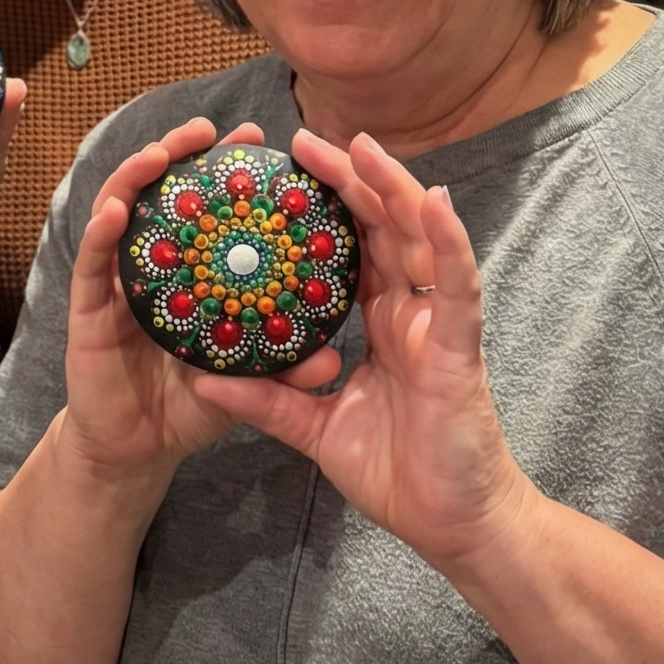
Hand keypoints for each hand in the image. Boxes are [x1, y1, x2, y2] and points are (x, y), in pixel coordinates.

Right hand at [52, 117, 336, 528]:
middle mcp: (153, 269)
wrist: (137, 451)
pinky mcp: (85, 313)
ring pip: (120, 215)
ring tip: (160, 154)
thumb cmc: (192, 406)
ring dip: (136, 177)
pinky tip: (115, 212)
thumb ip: (284, 370)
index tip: (263, 144)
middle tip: (211, 130)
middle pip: (167, 197)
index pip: (213, 211)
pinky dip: (100, 235)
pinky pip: (90, 267)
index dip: (233, 174)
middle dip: (185, 155)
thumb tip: (333, 360)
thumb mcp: (247, 382)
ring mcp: (115, 287)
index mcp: (193, 275)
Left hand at [187, 130, 529, 566]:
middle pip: (381, 230)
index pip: (350, 251)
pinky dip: (448, 239)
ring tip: (360, 145)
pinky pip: (458, 284)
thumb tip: (202, 378)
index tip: (279, 174)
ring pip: (419, 239)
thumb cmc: (397, 474)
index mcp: (383, 326)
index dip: (321, 210)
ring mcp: (439, 326)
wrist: (450, 525)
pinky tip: (434, 200)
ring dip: (392, 187)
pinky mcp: (460, 348)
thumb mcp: (314, 429)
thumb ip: (267, 399)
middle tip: (302, 139)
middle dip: (348, 180)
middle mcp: (412, 315)